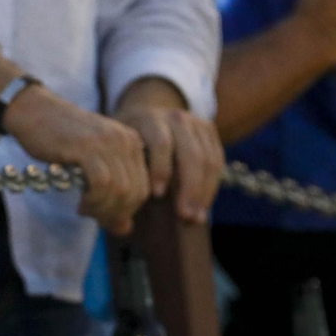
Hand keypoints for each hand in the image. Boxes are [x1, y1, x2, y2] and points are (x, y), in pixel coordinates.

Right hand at [2, 85, 149, 234]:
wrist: (34, 110)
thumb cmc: (61, 139)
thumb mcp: (93, 165)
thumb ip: (113, 194)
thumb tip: (125, 230)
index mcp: (132, 141)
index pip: (144, 189)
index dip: (126, 211)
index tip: (104, 215)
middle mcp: (125, 140)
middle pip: (135, 193)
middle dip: (115, 214)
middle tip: (94, 217)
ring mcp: (107, 142)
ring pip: (120, 191)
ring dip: (103, 210)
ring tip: (85, 209)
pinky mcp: (87, 147)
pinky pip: (101, 185)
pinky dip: (93, 201)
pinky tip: (80, 202)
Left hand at [114, 77, 222, 223]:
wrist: (145, 113)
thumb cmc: (128, 142)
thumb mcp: (119, 148)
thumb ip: (120, 174)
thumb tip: (120, 222)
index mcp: (148, 119)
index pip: (160, 143)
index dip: (160, 169)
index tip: (157, 195)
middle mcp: (174, 117)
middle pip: (190, 153)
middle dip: (189, 188)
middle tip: (184, 215)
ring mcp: (195, 121)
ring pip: (208, 159)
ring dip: (203, 191)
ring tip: (195, 217)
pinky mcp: (209, 129)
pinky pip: (217, 160)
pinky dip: (212, 185)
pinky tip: (203, 206)